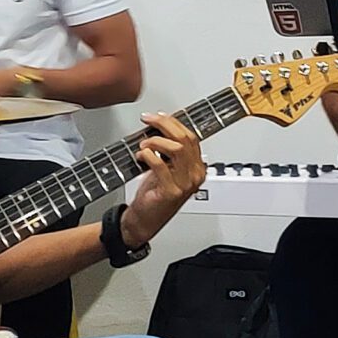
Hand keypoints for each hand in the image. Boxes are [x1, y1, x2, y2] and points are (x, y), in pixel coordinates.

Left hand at [123, 112, 206, 242]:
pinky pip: (160, 164)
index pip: (191, 137)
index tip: (158, 116)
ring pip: (176, 149)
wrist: (144, 221)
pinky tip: (141, 156)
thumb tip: (160, 127)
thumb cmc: (154, 195)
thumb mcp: (165, 168)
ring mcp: (185, 184)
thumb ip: (168, 151)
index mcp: (197, 167)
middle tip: (148, 120)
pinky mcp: (171, 191)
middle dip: (164, 124)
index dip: (173, 123)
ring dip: (155, 141)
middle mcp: (195, 175)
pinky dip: (147, 155)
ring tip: (144, 145)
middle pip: (185, 139)